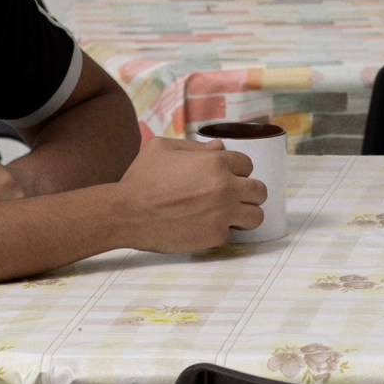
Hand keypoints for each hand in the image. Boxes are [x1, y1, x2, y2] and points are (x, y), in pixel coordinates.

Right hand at [113, 138, 267, 252]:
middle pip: (260, 191)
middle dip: (248, 194)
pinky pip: (230, 236)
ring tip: (229, 217)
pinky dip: (219, 234)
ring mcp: (222, 213)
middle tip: (233, 199)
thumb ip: (195, 147)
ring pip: (256, 216)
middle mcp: (226, 187)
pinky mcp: (214, 236)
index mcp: (217, 162)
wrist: (124, 214)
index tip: (225, 179)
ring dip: (244, 216)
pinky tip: (204, 230)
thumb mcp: (162, 148)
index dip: (236, 172)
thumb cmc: (140, 179)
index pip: (248, 165)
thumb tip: (220, 146)